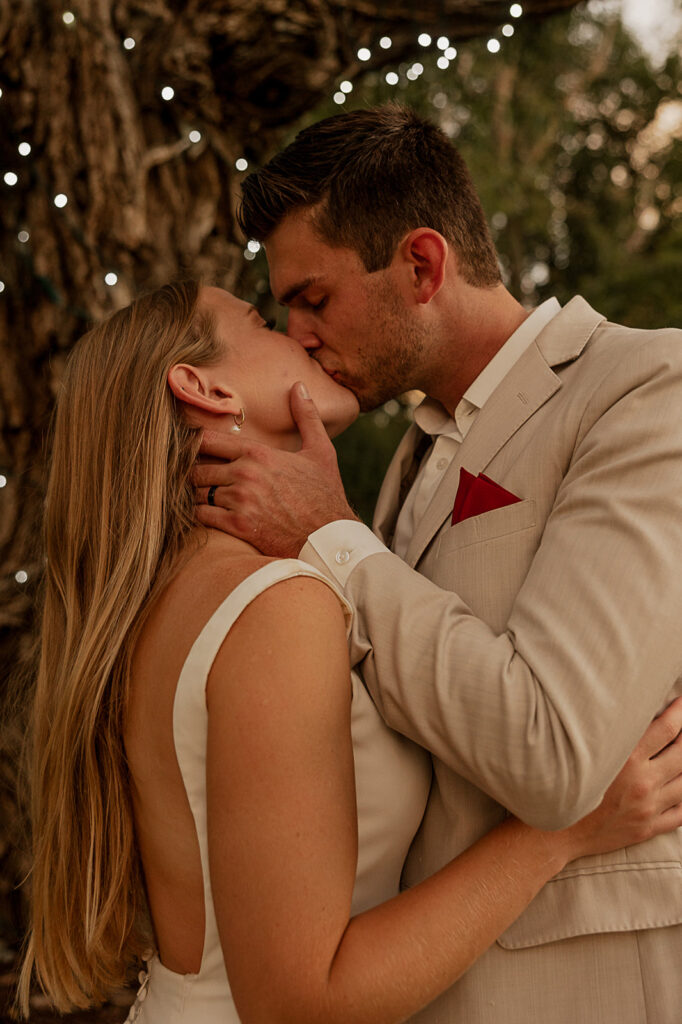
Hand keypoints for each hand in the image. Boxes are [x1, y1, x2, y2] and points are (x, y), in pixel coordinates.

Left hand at [193, 383, 359, 556]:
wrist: (329, 537)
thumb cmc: (325, 494)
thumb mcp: (321, 450)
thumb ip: (306, 416)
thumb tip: (299, 386)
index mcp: (259, 453)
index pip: (208, 440)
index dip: (194, 443)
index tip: (190, 448)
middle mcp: (245, 474)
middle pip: (198, 468)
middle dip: (193, 472)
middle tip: (191, 476)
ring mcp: (240, 501)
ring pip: (197, 493)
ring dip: (196, 494)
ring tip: (198, 495)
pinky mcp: (238, 526)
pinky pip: (201, 516)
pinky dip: (199, 514)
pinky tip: (206, 513)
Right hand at [561, 695, 681, 860]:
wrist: (557, 831)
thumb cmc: (568, 785)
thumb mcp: (590, 753)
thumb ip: (614, 735)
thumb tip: (633, 716)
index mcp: (628, 760)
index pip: (666, 729)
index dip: (680, 712)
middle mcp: (643, 783)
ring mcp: (649, 808)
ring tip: (681, 755)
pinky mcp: (649, 828)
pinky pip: (681, 814)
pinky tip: (681, 787)